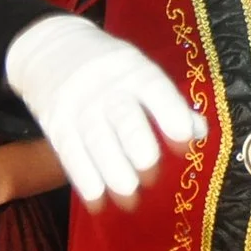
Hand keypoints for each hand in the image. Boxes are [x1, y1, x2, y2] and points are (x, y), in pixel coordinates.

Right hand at [3, 14, 206, 202]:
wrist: (51, 48)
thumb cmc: (110, 68)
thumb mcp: (139, 71)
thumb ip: (168, 101)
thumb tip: (199, 132)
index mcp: (134, 70)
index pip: (155, 89)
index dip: (172, 115)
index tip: (185, 142)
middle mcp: (106, 87)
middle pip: (124, 118)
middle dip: (140, 151)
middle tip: (152, 177)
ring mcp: (78, 106)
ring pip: (97, 142)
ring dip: (115, 174)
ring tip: (130, 200)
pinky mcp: (56, 124)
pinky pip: (71, 155)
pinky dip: (85, 182)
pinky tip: (98, 202)